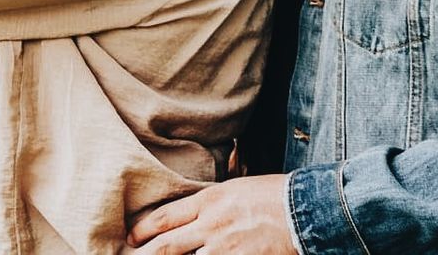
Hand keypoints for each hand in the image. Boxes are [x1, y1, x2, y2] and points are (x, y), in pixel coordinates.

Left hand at [127, 175, 293, 253]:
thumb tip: (193, 216)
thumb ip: (212, 203)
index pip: (166, 217)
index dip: (144, 229)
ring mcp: (224, 247)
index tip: (133, 237)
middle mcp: (211, 224)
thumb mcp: (237, 188)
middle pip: (166, 245)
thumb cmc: (274, 195)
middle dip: (146, 254)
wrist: (304, 208)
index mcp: (210, 200)